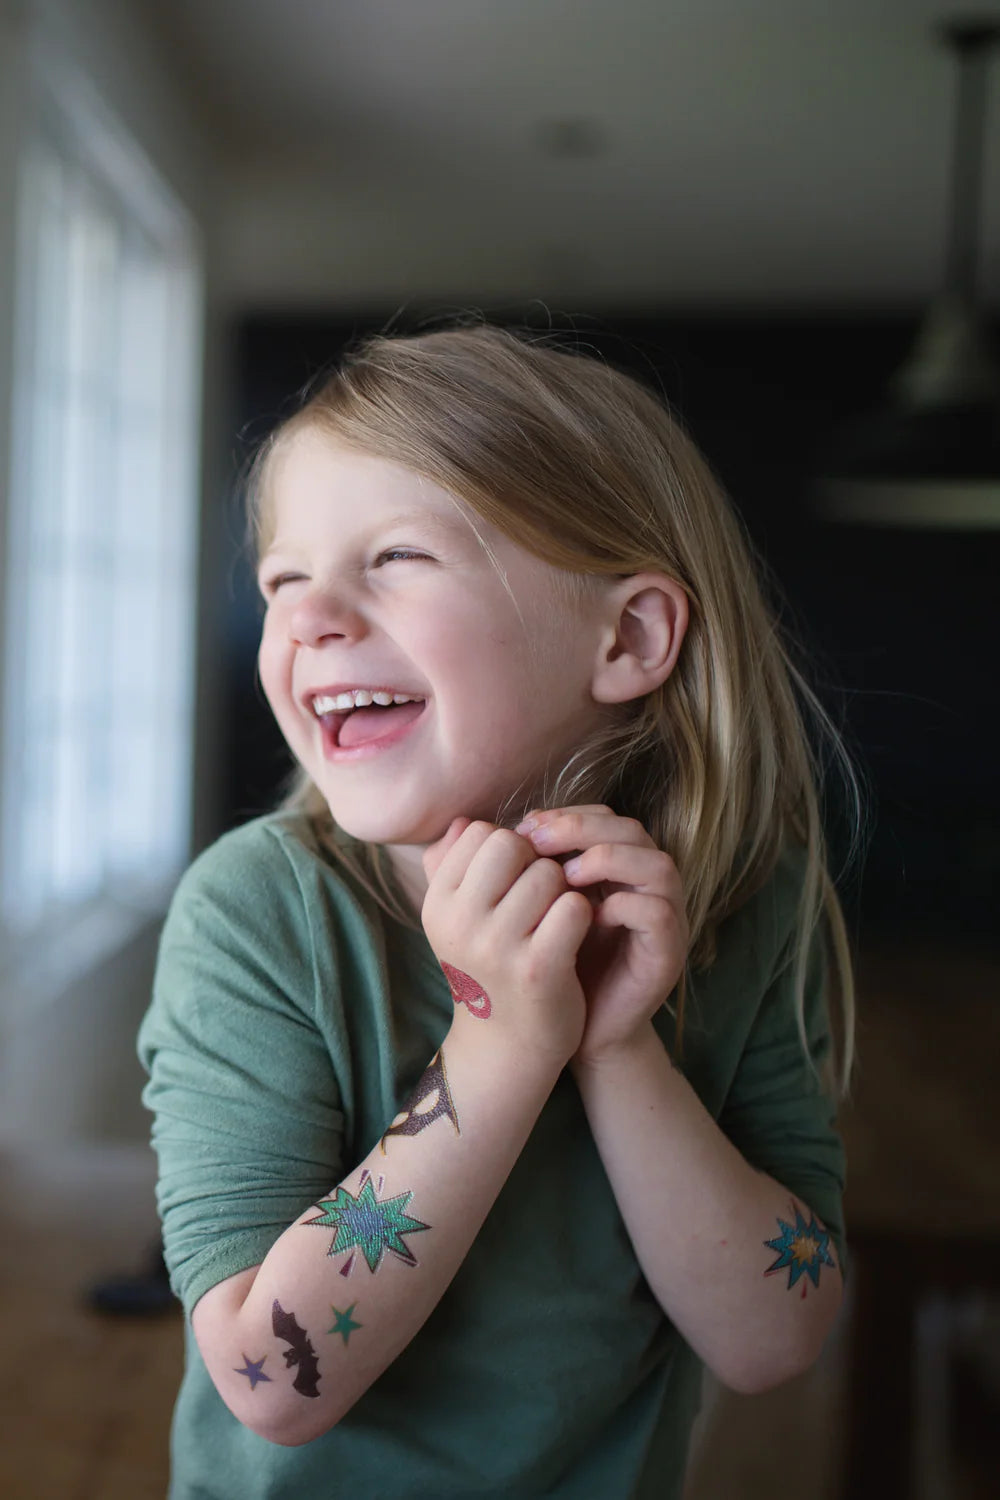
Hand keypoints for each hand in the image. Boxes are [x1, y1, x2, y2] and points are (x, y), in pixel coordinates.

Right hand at [421, 818, 593, 1064]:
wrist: (506, 1045)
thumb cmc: (488, 968)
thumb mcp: (458, 920)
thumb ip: (453, 866)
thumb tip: (464, 820)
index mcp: (437, 903)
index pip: (481, 832)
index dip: (509, 847)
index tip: (512, 880)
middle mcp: (459, 922)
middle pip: (512, 845)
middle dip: (536, 862)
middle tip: (539, 896)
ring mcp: (497, 946)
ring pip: (548, 874)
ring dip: (562, 891)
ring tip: (554, 920)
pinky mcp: (539, 968)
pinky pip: (574, 907)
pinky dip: (582, 916)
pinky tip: (572, 937)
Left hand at [514, 805, 688, 1065]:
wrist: (574, 1034)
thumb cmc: (546, 968)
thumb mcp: (519, 912)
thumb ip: (497, 868)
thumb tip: (461, 825)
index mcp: (614, 868)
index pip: (601, 817)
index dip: (564, 815)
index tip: (521, 829)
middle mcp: (644, 886)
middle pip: (630, 830)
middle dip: (581, 828)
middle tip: (536, 840)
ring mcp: (664, 917)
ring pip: (656, 864)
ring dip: (607, 860)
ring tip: (561, 875)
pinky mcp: (667, 952)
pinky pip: (658, 913)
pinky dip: (622, 906)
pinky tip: (582, 914)